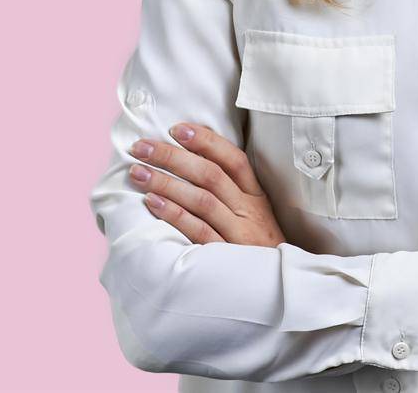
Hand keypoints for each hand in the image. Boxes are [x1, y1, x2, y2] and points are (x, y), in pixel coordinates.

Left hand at [127, 122, 286, 246]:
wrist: (278, 289)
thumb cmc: (259, 247)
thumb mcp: (255, 215)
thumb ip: (232, 191)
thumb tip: (192, 161)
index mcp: (256, 196)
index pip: (233, 160)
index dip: (205, 141)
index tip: (176, 129)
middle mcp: (249, 211)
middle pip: (210, 175)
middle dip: (173, 157)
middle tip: (142, 147)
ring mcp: (238, 233)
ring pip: (201, 200)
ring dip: (167, 183)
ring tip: (138, 172)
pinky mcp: (226, 257)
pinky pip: (198, 231)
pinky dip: (174, 215)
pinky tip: (152, 203)